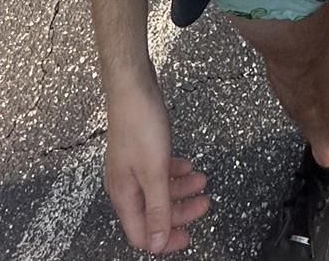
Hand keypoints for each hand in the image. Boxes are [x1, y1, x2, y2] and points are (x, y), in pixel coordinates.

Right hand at [104, 84, 210, 253]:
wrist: (133, 87)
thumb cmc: (139, 123)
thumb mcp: (154, 171)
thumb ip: (157, 208)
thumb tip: (157, 243)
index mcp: (124, 195)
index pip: (141, 234)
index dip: (165, 240)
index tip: (188, 237)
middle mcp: (125, 184)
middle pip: (153, 213)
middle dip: (181, 211)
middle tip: (204, 205)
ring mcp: (132, 166)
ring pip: (159, 190)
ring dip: (182, 189)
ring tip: (202, 181)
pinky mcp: (141, 150)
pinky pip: (159, 171)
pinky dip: (175, 172)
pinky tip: (188, 166)